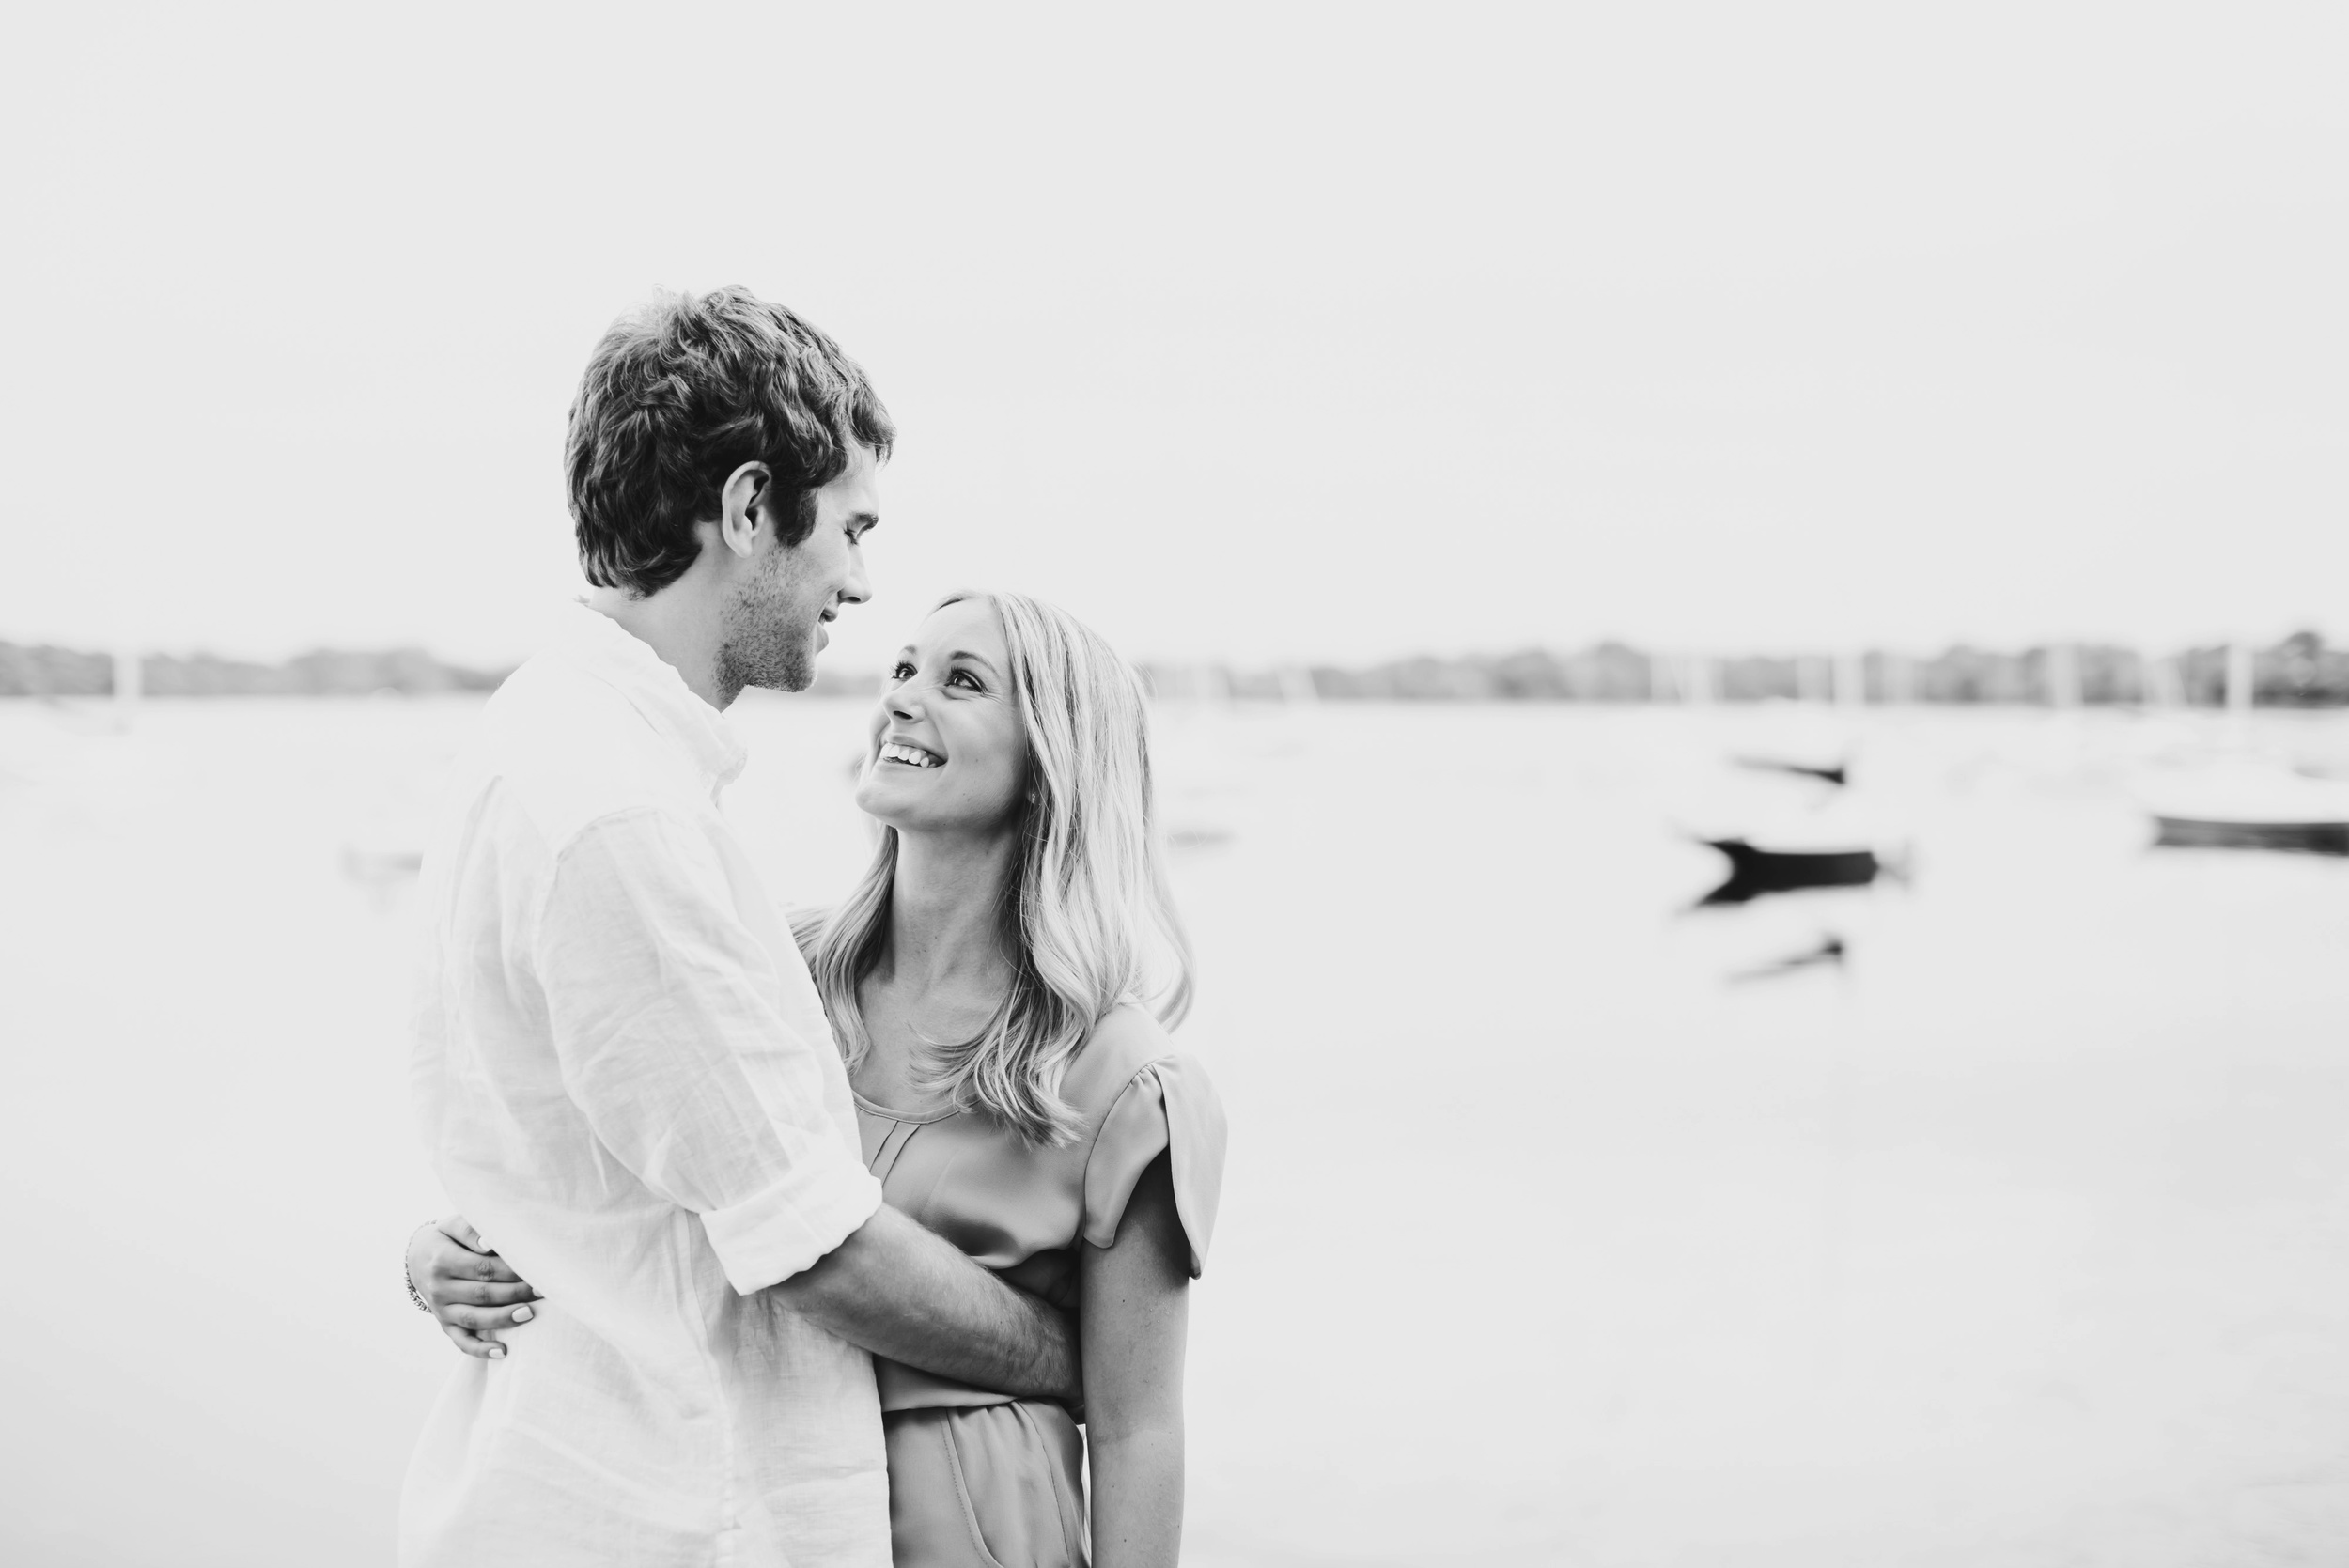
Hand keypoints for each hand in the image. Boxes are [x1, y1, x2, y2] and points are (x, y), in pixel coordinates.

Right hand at [408, 1215, 540, 1359]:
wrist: (418, 1258)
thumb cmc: (445, 1238)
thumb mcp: (452, 1225)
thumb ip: (470, 1230)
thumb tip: (489, 1243)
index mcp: (442, 1261)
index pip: (482, 1268)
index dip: (511, 1271)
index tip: (535, 1270)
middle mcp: (439, 1288)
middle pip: (482, 1294)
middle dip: (515, 1293)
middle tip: (543, 1291)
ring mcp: (441, 1310)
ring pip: (474, 1319)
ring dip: (503, 1319)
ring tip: (529, 1314)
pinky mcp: (444, 1324)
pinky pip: (461, 1341)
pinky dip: (480, 1349)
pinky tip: (502, 1351)